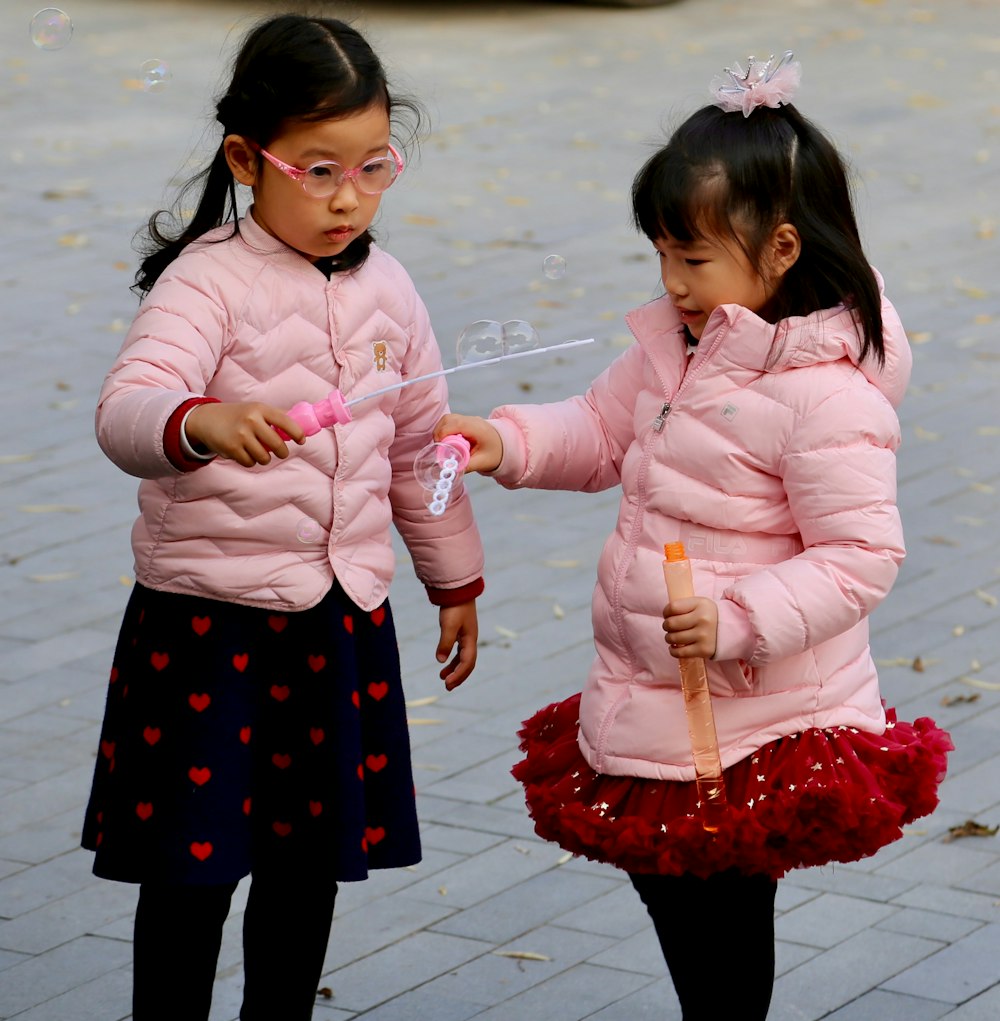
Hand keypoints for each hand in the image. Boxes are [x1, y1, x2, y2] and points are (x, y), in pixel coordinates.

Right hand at [185, 402, 305, 467]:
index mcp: (260, 409)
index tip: (301, 441)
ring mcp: (241, 435)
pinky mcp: (232, 448)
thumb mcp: (255, 409)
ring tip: (257, 450)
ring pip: (265, 458)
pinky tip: (242, 452)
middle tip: (281, 453)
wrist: (206, 419)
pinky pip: (250, 463)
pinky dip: (249, 461)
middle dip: (282, 452)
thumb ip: (275, 417)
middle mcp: (251, 420)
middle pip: (278, 445)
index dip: (297, 433)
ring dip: (264, 458)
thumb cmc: (237, 415)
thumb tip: (301, 426)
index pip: (285, 421)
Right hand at [434, 414, 502, 472]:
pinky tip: (449, 442)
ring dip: (441, 431)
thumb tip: (450, 469)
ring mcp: (467, 419)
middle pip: (447, 419)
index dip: (442, 435)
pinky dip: (445, 431)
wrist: (504, 445)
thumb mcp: (482, 463)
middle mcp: (471, 420)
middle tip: (440, 448)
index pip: (453, 424)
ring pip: (447, 419)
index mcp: (477, 428)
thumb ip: (466, 466)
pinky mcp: (464, 422)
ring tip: (444, 446)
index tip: (440, 448)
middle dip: (439, 433)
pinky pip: (449, 422)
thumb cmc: (495, 453)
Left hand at [436, 600, 478, 689]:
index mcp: (470, 640)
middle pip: (467, 663)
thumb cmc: (454, 607)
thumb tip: (440, 660)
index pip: (467, 663)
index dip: (458, 675)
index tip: (446, 683)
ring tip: (442, 677)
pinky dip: (452, 658)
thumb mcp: (448, 625)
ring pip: (463, 658)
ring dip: (454, 669)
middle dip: (458, 676)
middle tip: (447, 687)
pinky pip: (459, 650)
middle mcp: (471, 640)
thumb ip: (445, 643)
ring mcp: (467, 635)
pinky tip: (444, 661)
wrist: (458, 589)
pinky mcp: (461, 631)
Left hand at [663, 596, 718, 659]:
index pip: (672, 607)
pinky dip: (673, 651)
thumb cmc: (708, 615)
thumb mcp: (699, 603)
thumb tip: (664, 616)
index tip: (668, 615)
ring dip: (669, 638)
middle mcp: (703, 619)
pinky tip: (675, 647)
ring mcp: (703, 636)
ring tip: (673, 637)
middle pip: (670, 624)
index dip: (666, 612)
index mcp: (700, 604)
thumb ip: (683, 605)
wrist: (731, 630)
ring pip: (673, 638)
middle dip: (666, 626)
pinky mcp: (703, 650)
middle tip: (670, 627)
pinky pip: (680, 653)